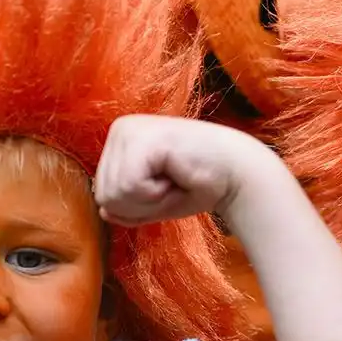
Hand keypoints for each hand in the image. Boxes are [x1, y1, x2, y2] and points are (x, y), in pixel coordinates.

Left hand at [94, 115, 266, 226]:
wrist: (238, 172)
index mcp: (120, 140)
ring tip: (174, 179)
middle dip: (141, 205)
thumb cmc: (200, 184)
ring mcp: (130, 131)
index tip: (166, 187)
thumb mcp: (154, 199)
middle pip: (104, 195)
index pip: (102, 193)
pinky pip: (130, 186)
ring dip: (149, 200)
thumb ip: (126, 206)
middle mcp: (120, 129)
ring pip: (114, 193)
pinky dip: (155, 193)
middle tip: (172, 185)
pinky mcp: (143, 140)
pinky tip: (175, 175)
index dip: (136, 205)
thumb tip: (103, 211)